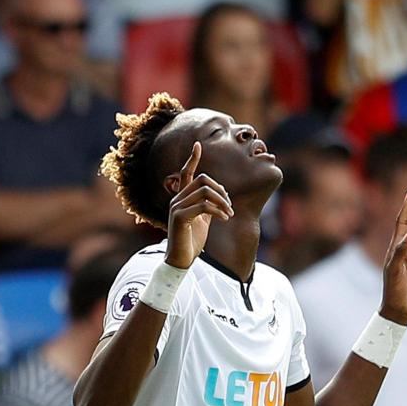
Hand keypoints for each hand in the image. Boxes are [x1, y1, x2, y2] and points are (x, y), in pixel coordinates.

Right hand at [164, 141, 233, 268]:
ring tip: (229, 213)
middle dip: (221, 190)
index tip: (198, 145)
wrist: (181, 260)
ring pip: (205, 191)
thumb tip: (221, 195)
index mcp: (182, 198)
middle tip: (229, 206)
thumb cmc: (192, 241)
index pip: (186, 174)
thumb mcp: (203, 220)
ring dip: (222, 201)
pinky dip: (218, 210)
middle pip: (202, 180)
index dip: (192, 159)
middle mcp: (177, 199)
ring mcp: (176, 207)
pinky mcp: (179, 217)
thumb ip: (209, 206)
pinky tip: (224, 218)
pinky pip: (203, 205)